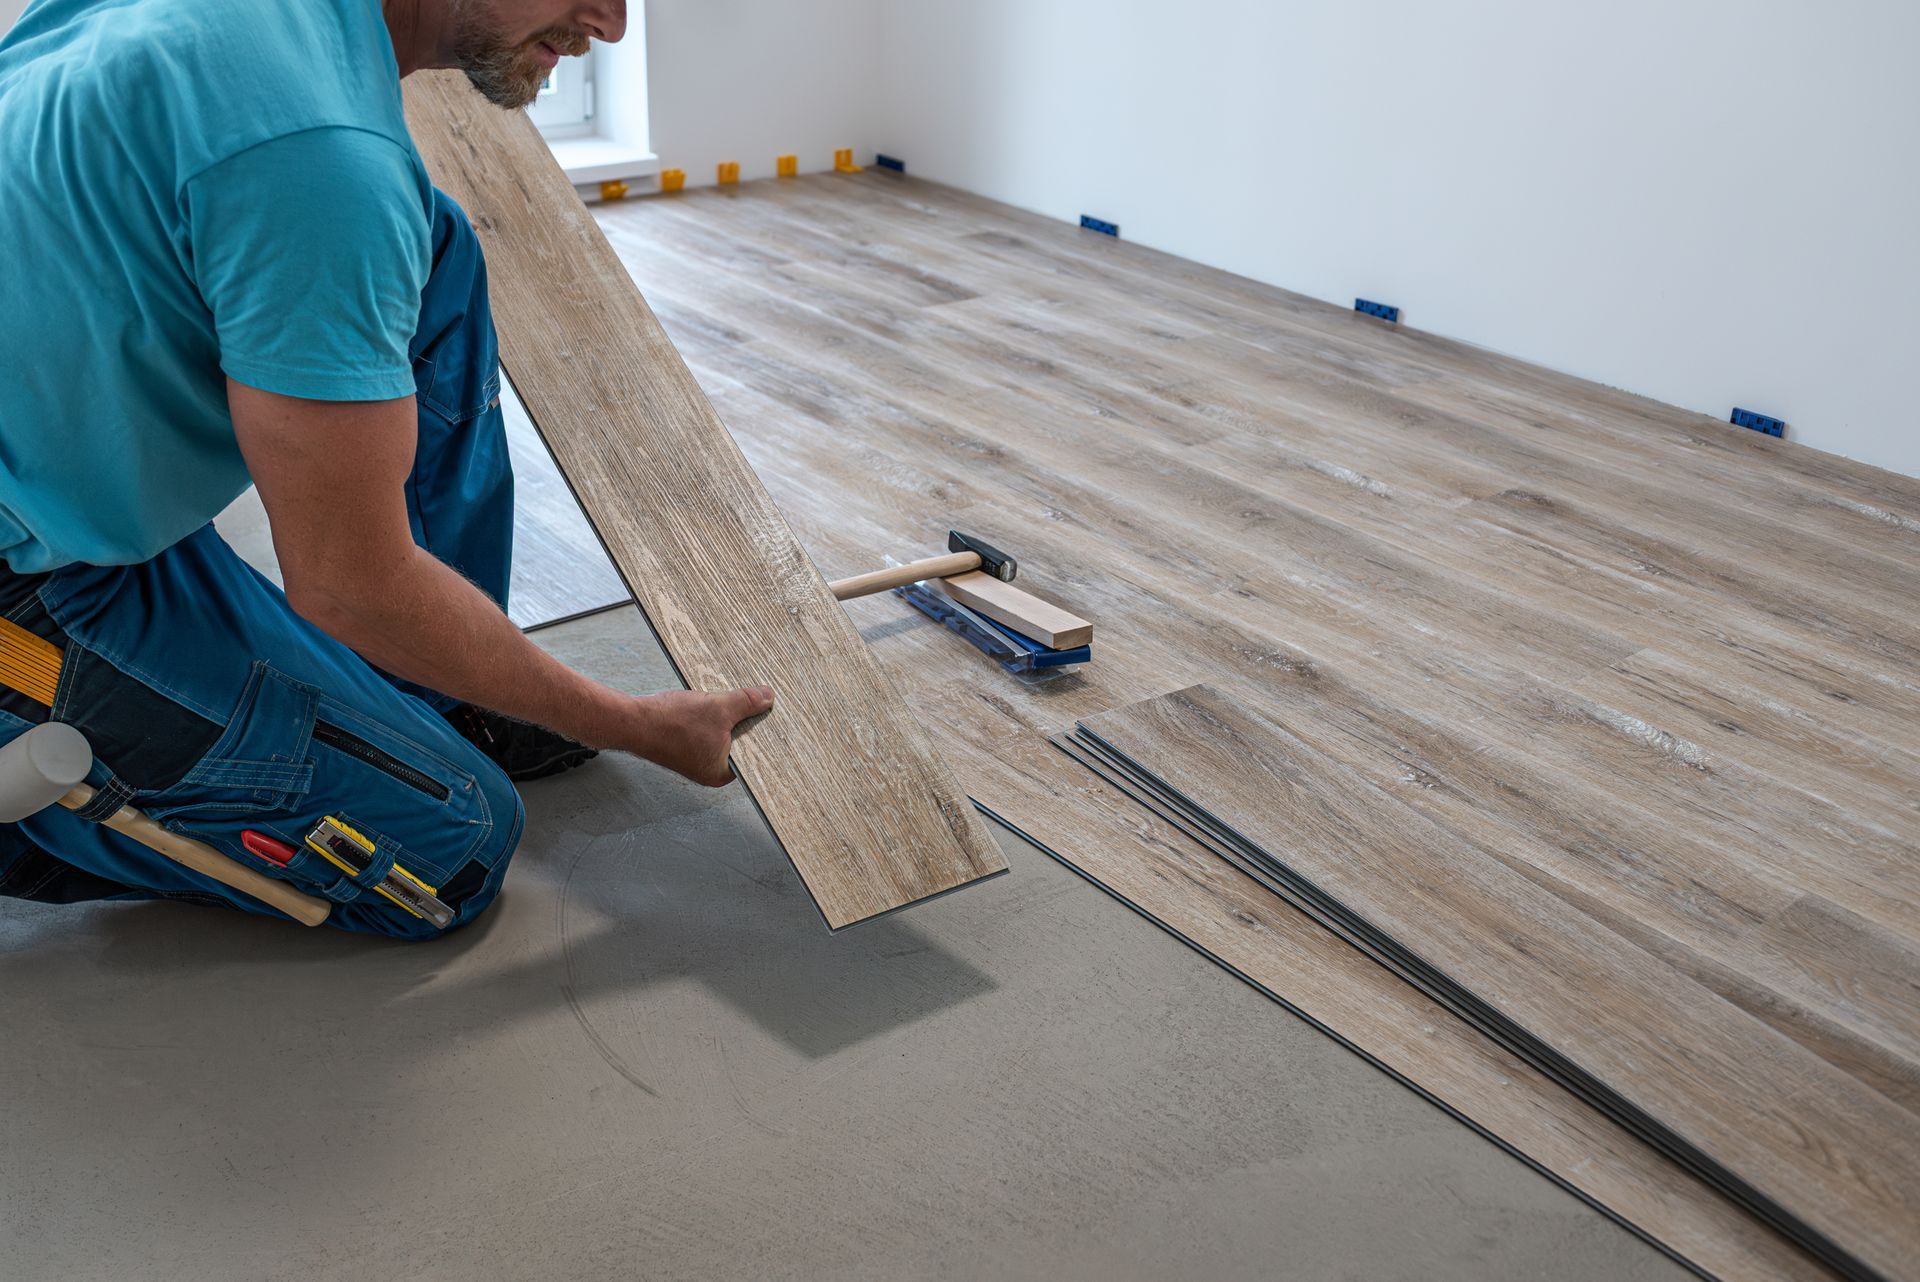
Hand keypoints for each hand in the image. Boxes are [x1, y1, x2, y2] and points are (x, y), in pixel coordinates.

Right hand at [624, 686, 774, 786]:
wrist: (633, 721)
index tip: (772, 718)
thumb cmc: (671, 725)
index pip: (754, 756)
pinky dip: (709, 716)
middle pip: (739, 743)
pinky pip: (706, 730)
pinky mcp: (683, 746)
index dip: (763, 734)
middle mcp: (709, 771)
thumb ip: (747, 702)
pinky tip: (704, 705)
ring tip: (722, 703)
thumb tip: (768, 697)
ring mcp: (695, 759)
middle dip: (744, 722)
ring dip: (725, 717)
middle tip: (752, 704)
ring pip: (722, 734)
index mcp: (721, 774)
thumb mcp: (719, 708)